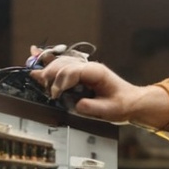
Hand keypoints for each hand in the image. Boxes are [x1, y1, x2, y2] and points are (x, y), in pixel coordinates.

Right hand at [29, 54, 168, 125]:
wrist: (132, 102)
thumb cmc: (123, 104)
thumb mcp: (109, 110)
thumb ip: (92, 108)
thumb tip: (77, 105)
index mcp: (96, 72)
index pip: (72, 71)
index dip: (61, 81)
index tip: (55, 94)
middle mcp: (89, 67)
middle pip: (64, 64)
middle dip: (51, 74)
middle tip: (42, 86)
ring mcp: (85, 69)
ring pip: (62, 63)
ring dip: (48, 69)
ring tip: (36, 76)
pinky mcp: (81, 75)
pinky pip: (64, 65)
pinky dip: (50, 64)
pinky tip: (36, 58)